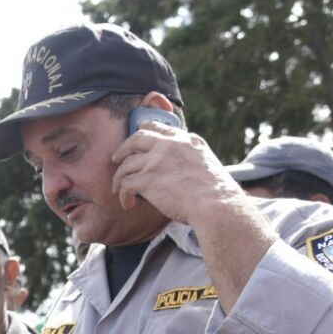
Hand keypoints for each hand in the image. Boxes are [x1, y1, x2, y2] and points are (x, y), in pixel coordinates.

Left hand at [111, 121, 250, 225]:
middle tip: (116, 158)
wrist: (215, 204)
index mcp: (187, 141)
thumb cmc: (216, 194)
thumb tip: (180, 170)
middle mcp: (170, 146)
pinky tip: (127, 204)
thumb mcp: (207, 164)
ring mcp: (157, 160)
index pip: (161, 128)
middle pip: (137, 138)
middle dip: (123, 148)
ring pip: (126, 164)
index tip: (137, 133)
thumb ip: (190, 159)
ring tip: (117, 189)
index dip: (145, 130)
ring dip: (119, 178)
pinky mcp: (147, 178)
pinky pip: (125, 184)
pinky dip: (123, 195)